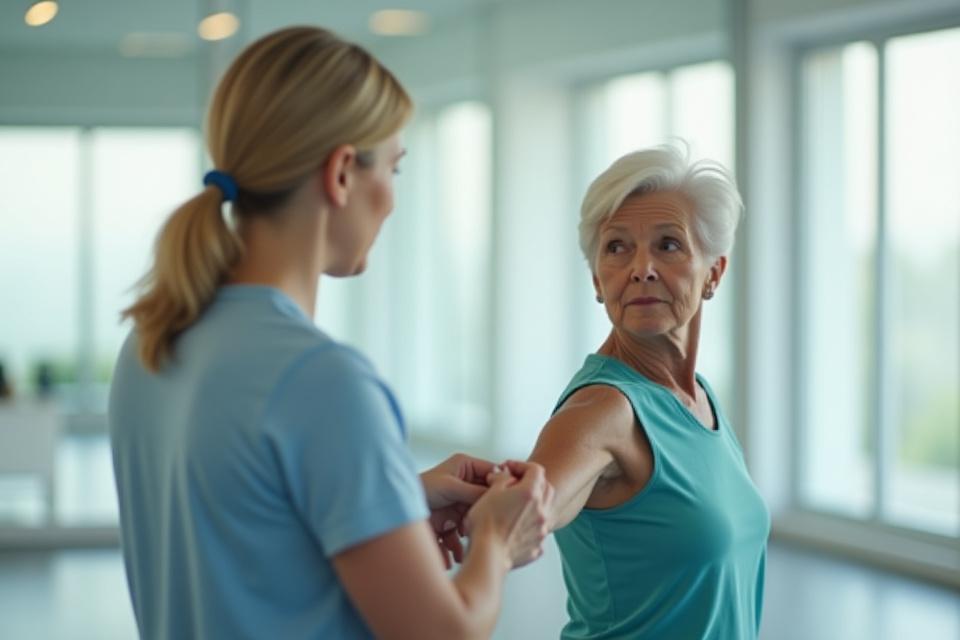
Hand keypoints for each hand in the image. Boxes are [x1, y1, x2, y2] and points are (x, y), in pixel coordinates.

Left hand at [420, 453, 497, 568]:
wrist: (395, 511)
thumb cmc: (420, 489)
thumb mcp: (451, 486)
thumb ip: (476, 492)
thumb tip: (499, 498)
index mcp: (465, 467)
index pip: (493, 474)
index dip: (502, 487)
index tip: (508, 501)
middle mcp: (464, 485)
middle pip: (486, 501)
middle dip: (485, 517)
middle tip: (485, 527)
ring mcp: (458, 505)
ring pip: (476, 521)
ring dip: (471, 535)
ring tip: (464, 547)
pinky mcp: (450, 522)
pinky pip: (461, 535)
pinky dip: (456, 548)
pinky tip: (452, 558)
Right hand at [465, 460, 553, 568]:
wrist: (488, 555)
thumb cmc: (486, 525)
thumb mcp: (490, 492)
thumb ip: (502, 479)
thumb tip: (505, 475)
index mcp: (530, 493)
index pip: (535, 470)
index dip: (521, 466)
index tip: (509, 469)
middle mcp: (541, 510)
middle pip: (546, 487)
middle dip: (533, 482)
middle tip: (516, 484)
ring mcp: (542, 529)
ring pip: (545, 510)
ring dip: (534, 504)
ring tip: (516, 507)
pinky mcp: (538, 546)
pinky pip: (539, 530)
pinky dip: (531, 526)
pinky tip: (517, 527)